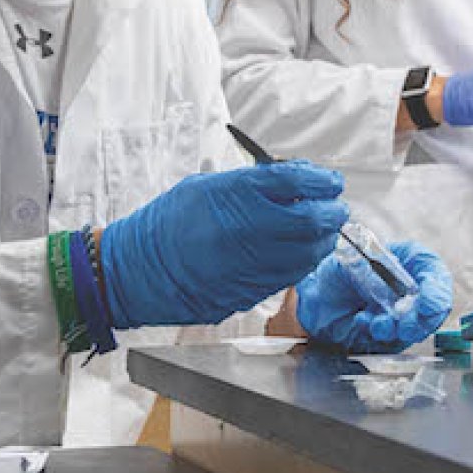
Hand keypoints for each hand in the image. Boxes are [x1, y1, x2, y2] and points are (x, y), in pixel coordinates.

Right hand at [100, 162, 346, 327]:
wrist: (137, 271)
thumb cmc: (168, 223)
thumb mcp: (207, 186)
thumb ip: (252, 184)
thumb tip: (296, 182)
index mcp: (234, 195)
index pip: (296, 182)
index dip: (322, 181)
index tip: (331, 182)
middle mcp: (245, 228)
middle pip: (311, 220)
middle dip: (332, 213)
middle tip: (336, 209)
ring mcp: (248, 264)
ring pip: (308, 254)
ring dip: (323, 242)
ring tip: (322, 233)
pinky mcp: (247, 291)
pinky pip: (290, 277)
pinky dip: (303, 264)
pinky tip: (300, 255)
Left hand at [295, 241, 452, 352]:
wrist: (319, 298)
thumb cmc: (338, 271)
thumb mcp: (351, 259)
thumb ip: (370, 270)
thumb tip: (385, 287)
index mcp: (411, 260)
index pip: (435, 275)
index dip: (436, 292)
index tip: (427, 306)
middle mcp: (414, 288)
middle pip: (434, 308)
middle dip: (421, 320)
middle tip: (404, 327)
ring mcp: (406, 312)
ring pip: (417, 328)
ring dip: (399, 330)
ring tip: (377, 324)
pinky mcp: (394, 334)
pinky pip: (395, 341)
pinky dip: (381, 336)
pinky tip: (362, 321)